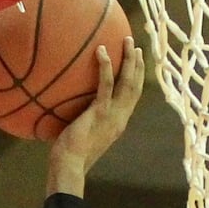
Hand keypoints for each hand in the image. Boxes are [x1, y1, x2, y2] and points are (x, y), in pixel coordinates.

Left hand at [48, 36, 143, 194]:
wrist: (70, 165)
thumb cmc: (70, 154)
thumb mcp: (84, 134)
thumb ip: (86, 120)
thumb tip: (73, 108)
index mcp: (118, 123)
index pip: (132, 98)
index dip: (137, 79)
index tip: (137, 63)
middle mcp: (120, 118)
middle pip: (135, 87)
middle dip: (138, 65)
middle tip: (136, 46)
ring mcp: (113, 115)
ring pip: (128, 83)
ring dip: (130, 60)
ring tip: (128, 42)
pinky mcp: (100, 112)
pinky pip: (106, 85)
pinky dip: (106, 66)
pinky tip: (101, 50)